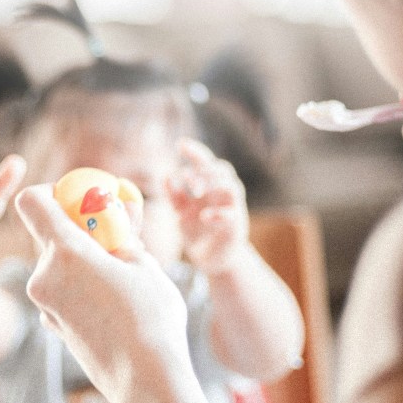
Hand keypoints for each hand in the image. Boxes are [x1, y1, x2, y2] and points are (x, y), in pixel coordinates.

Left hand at [14, 184, 190, 402]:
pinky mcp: (52, 326)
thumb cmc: (151, 319)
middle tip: (113, 235)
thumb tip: (119, 213)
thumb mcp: (145, 265)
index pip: (32, 202)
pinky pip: (61, 291)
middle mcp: (44, 276)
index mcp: (66, 253)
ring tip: (122, 274)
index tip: (78, 200)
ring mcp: (44, 305)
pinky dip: (80, 286)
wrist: (145, 382)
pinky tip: (112, 302)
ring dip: (82, 260)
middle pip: (48, 234)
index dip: (51, 193)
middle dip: (77, 229)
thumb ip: (123, 235)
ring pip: (57, 265)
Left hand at [166, 138, 249, 273]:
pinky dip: (218, 213)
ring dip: (214, 185)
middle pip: (222, 169)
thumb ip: (174, 195)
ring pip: (232, 187)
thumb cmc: (198, 231)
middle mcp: (224, 193)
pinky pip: (232, 215)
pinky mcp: (236, 226)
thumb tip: (165, 176)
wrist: (213, 259)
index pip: (206, 162)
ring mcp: (233, 208)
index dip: (196, 152)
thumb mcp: (181, 211)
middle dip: (204, 170)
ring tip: (195, 191)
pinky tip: (203, 216)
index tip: (180, 144)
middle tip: (186, 177)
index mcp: (210, 186)